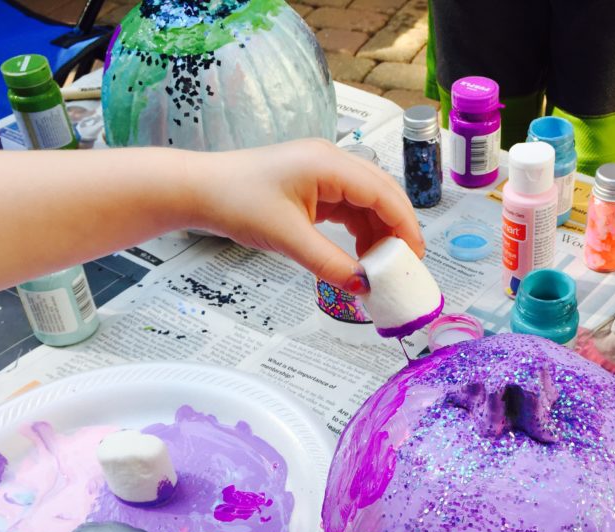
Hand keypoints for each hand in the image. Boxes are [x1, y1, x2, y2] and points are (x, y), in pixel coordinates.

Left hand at [190, 139, 423, 294]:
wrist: (200, 190)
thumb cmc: (235, 200)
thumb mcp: (288, 238)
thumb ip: (329, 264)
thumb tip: (362, 286)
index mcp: (329, 164)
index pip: (383, 193)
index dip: (405, 225)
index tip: (414, 256)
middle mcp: (331, 162)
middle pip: (383, 194)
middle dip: (397, 229)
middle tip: (404, 265)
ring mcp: (323, 173)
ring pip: (368, 202)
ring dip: (378, 233)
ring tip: (379, 266)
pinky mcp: (315, 186)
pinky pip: (350, 207)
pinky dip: (360, 230)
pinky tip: (360, 254)